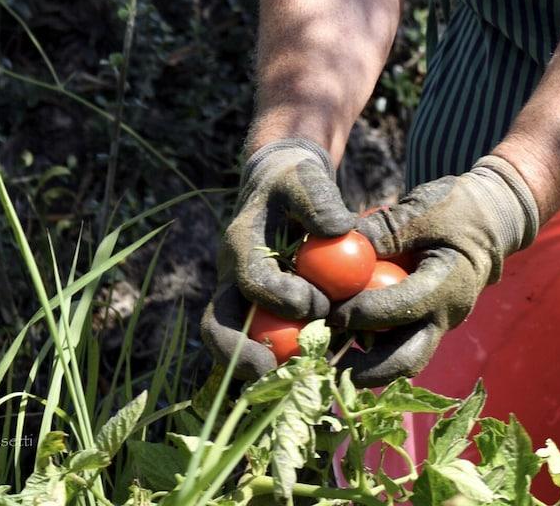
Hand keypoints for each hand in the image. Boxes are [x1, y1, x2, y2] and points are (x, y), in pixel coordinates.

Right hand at [201, 136, 356, 378]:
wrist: (278, 186)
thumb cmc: (295, 182)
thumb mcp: (306, 178)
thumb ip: (319, 200)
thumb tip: (341, 229)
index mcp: (241, 243)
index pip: (252, 281)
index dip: (284, 298)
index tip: (321, 305)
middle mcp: (230, 276)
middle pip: (218, 326)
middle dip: (242, 356)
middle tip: (279, 374)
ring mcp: (236, 298)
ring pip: (229, 346)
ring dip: (255, 368)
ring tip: (295, 382)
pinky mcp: (249, 313)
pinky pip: (250, 348)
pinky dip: (271, 365)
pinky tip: (305, 374)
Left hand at [336, 155, 538, 386]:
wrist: (493, 220)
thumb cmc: (457, 208)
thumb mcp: (424, 208)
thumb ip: (387, 229)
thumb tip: (344, 240)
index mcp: (448, 285)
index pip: (400, 309)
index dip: (362, 313)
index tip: (329, 310)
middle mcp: (447, 315)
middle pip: (407, 358)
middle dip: (368, 369)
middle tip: (328, 365)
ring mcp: (442, 323)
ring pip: (406, 359)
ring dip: (371, 366)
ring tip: (332, 357)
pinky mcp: (433, 322)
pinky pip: (405, 344)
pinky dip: (379, 349)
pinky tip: (349, 340)